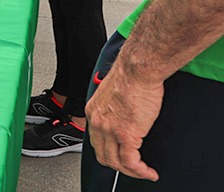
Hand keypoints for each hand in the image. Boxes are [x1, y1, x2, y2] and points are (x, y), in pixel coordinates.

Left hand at [85, 63, 163, 180]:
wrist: (137, 70)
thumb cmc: (130, 76)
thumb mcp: (113, 94)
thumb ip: (114, 108)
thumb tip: (123, 116)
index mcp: (93, 112)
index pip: (96, 141)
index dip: (108, 152)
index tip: (120, 157)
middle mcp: (98, 122)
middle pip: (103, 155)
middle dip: (119, 166)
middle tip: (133, 169)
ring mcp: (110, 130)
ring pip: (116, 162)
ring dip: (132, 172)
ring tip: (144, 173)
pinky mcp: (126, 134)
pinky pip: (130, 162)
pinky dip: (140, 171)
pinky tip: (149, 172)